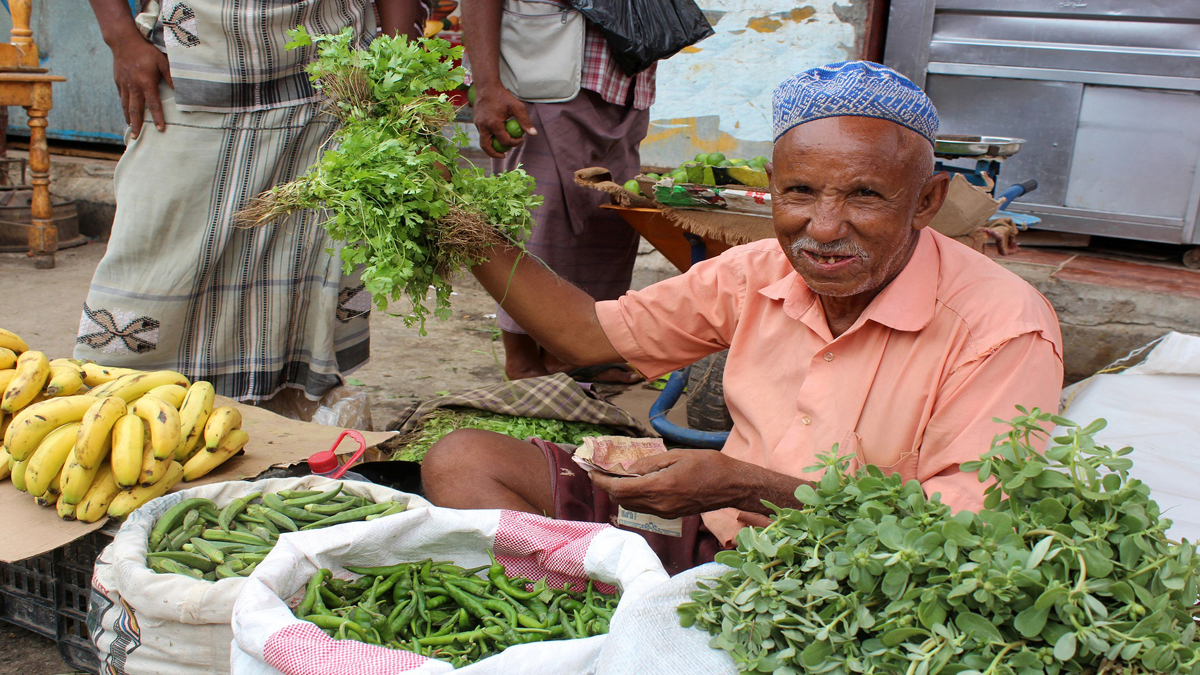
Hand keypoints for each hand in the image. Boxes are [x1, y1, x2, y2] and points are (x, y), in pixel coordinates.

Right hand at [110, 37, 172, 137]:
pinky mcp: (118, 81)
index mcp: (146, 83)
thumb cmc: (145, 51)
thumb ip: (170, 77)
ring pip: (126, 105)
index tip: (160, 129)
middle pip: (135, 110)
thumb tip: (180, 90)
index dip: (157, 117)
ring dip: (128, 118)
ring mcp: (124, 85)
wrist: (123, 41)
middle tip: (136, 137)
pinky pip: (122, 97)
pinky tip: (126, 112)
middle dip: (137, 124)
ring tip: (130, 128)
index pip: (153, 104)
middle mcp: (134, 87)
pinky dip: (124, 106)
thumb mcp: (161, 62)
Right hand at [472, 84, 535, 158]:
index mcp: (493, 124)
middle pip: (487, 147)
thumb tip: (533, 134)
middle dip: (496, 154)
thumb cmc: (503, 96)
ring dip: (492, 146)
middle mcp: (483, 126)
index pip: (504, 141)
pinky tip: (498, 135)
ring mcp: (478, 124)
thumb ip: (525, 121)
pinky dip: (490, 137)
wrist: (486, 86)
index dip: (515, 143)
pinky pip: (482, 134)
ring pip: (483, 142)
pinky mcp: (476, 122)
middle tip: (504, 156)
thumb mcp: (517, 107)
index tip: (521, 139)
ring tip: (501, 148)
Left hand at [590, 449, 744, 518]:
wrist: (732, 486)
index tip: (591, 470)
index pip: (620, 489)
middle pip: (622, 500)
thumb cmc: (709, 465)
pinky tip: (634, 483)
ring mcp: (665, 512)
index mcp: (660, 487)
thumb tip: (628, 469)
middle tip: (599, 470)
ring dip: (620, 492)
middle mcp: (659, 505)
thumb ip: (650, 464)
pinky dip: (634, 496)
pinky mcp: (671, 514)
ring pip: (632, 505)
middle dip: (607, 486)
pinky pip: (644, 507)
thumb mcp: (678, 456)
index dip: (602, 481)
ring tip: (614, 475)